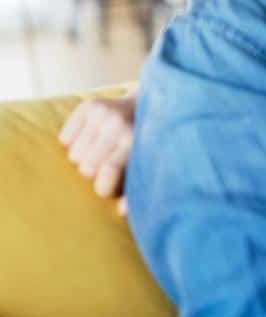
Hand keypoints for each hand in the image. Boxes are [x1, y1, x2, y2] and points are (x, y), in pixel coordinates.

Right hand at [59, 92, 138, 215]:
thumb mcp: (147, 166)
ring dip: (83, 158)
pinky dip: (73, 142)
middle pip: (87, 167)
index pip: (108, 170)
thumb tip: (121, 212)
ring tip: (100, 151)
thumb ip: (136, 191)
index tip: (105, 189)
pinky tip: (92, 137)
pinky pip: (65, 138)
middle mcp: (119, 124)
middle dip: (93, 173)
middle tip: (105, 165)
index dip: (102, 187)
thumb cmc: (146, 145)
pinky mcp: (89, 105)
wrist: (149, 105)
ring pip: (74, 155)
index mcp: (135, 142)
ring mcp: (103, 113)